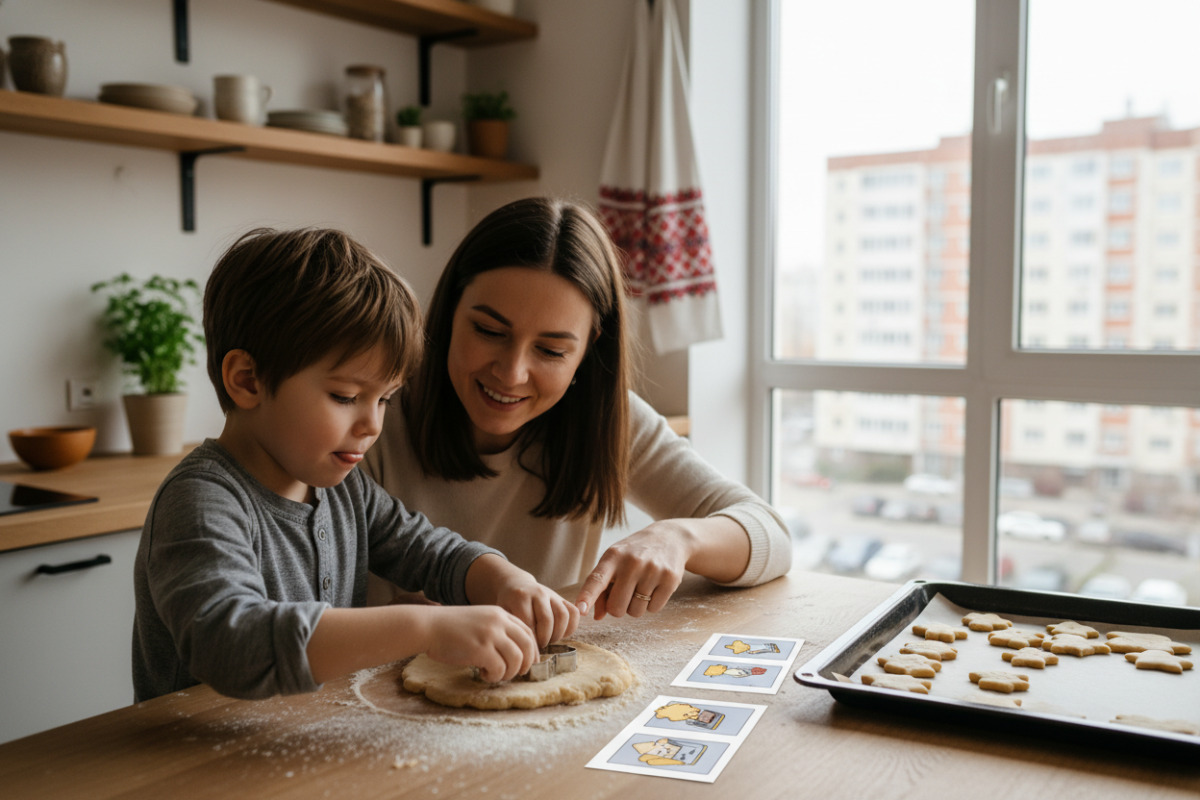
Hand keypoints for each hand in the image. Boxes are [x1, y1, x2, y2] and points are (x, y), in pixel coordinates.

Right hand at [423, 606, 537, 682]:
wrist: (428, 626)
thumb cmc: (450, 628)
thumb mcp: (479, 620)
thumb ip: (497, 631)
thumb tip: (515, 654)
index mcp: (500, 614)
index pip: (527, 632)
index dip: (531, 650)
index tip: (527, 662)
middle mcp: (499, 622)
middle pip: (527, 646)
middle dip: (525, 664)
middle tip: (516, 673)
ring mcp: (491, 635)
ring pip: (516, 659)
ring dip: (508, 673)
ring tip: (495, 674)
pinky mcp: (481, 649)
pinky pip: (499, 669)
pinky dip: (494, 676)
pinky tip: (483, 673)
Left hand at [493, 575, 579, 647]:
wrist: (517, 585)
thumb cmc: (509, 605)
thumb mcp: (504, 614)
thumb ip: (514, 629)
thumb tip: (524, 655)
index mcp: (520, 597)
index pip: (529, 624)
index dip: (531, 641)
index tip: (528, 650)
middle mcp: (538, 593)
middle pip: (547, 620)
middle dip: (544, 639)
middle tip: (539, 646)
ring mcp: (552, 594)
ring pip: (563, 616)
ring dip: (558, 634)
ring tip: (549, 640)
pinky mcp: (562, 598)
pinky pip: (573, 613)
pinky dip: (570, 627)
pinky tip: (560, 634)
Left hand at [574, 521, 690, 620]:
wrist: (670, 537)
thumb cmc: (634, 554)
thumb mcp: (615, 562)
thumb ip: (601, 589)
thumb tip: (596, 616)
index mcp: (613, 556)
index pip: (597, 580)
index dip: (587, 596)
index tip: (580, 610)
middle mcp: (632, 562)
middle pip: (616, 607)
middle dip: (618, 607)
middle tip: (625, 593)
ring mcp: (652, 570)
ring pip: (636, 611)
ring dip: (636, 606)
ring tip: (642, 586)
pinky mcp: (670, 578)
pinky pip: (654, 609)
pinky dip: (652, 604)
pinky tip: (655, 587)